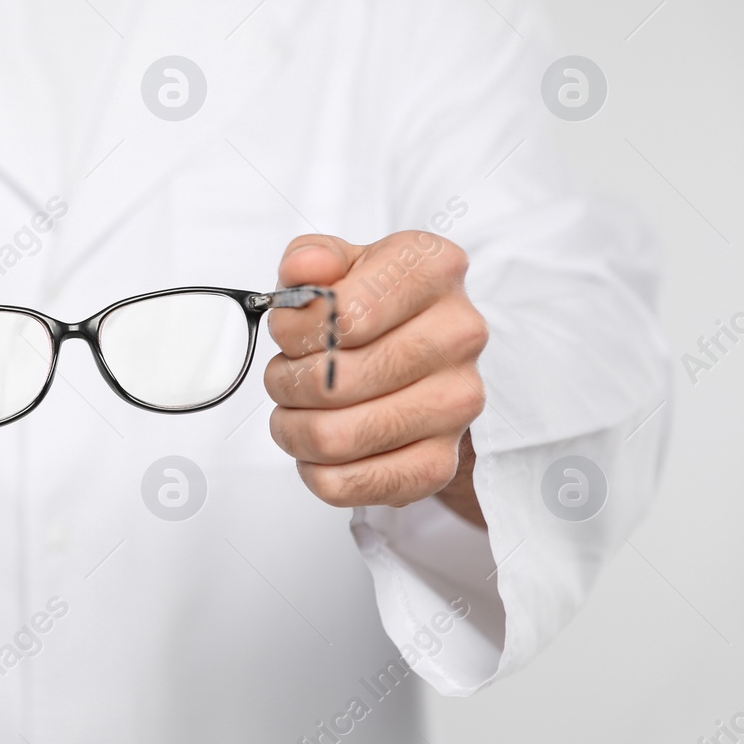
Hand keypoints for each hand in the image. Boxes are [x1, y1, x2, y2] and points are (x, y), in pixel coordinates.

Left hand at [263, 233, 488, 525]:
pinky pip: (352, 484)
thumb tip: (305, 269)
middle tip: (288, 374)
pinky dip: (317, 470)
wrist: (425, 357)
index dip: (295, 329)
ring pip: (334, 436)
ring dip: (293, 427)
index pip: (344, 314)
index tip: (290, 330)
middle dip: (286, 380)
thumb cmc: (375, 306)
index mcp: (433, 270)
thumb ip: (312, 258)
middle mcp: (458, 334)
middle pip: (332, 381)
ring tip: (298, 408)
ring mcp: (455, 402)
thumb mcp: (339, 263)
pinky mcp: (440, 461)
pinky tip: (323, 446)